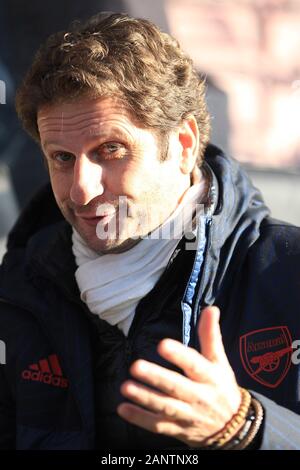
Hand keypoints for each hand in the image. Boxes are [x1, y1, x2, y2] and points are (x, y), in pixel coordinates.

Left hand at [117, 306, 241, 447]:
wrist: (234, 428)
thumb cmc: (222, 386)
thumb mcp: (219, 361)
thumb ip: (211, 334)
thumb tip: (211, 308)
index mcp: (209, 376)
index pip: (194, 364)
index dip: (179, 355)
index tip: (163, 345)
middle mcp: (199, 396)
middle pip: (176, 387)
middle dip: (156, 378)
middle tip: (135, 366)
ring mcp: (188, 415)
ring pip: (165, 407)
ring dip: (144, 398)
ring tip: (125, 386)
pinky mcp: (178, 429)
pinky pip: (157, 426)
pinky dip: (140, 419)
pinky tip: (123, 408)